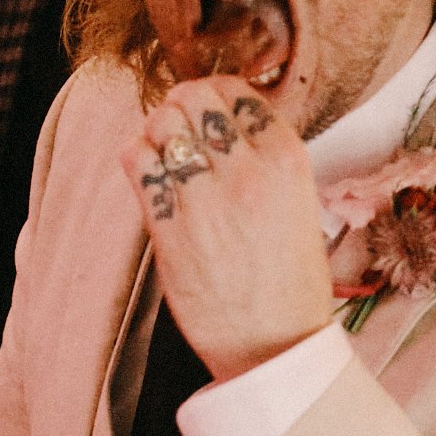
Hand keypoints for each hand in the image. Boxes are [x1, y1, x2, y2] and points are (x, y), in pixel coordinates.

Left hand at [120, 76, 336, 381]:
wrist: (274, 343)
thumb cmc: (288, 278)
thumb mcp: (299, 202)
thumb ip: (264, 159)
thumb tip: (223, 122)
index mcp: (286, 158)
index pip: (235, 92)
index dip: (213, 95)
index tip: (207, 111)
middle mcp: (246, 170)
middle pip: (193, 98)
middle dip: (180, 107)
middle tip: (179, 129)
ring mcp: (204, 198)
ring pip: (160, 123)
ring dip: (155, 132)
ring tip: (163, 155)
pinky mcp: (168, 227)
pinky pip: (136, 163)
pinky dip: (136, 158)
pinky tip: (147, 176)